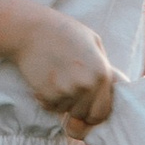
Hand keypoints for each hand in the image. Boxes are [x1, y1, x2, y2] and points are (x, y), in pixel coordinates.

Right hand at [11, 4, 114, 131]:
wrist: (30, 30)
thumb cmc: (64, 33)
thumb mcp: (94, 43)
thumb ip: (105, 68)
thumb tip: (114, 88)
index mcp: (102, 74)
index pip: (102, 112)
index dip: (93, 113)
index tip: (86, 107)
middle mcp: (86, 86)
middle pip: (83, 115)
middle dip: (77, 108)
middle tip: (68, 90)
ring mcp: (66, 91)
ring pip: (65, 111)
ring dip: (62, 102)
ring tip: (57, 79)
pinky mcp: (47, 94)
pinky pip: (50, 107)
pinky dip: (47, 99)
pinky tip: (46, 80)